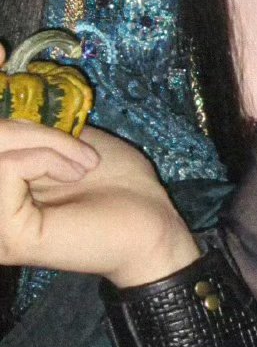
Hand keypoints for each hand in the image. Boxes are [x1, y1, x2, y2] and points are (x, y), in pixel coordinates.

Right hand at [0, 68, 198, 287]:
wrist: (152, 223)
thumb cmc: (118, 183)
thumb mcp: (67, 142)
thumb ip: (29, 130)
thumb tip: (4, 110)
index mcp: (3, 186)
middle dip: (32, 129)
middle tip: (79, 148)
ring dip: (46, 143)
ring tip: (82, 163)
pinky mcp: (10, 236)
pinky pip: (6, 169)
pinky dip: (47, 158)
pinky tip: (76, 174)